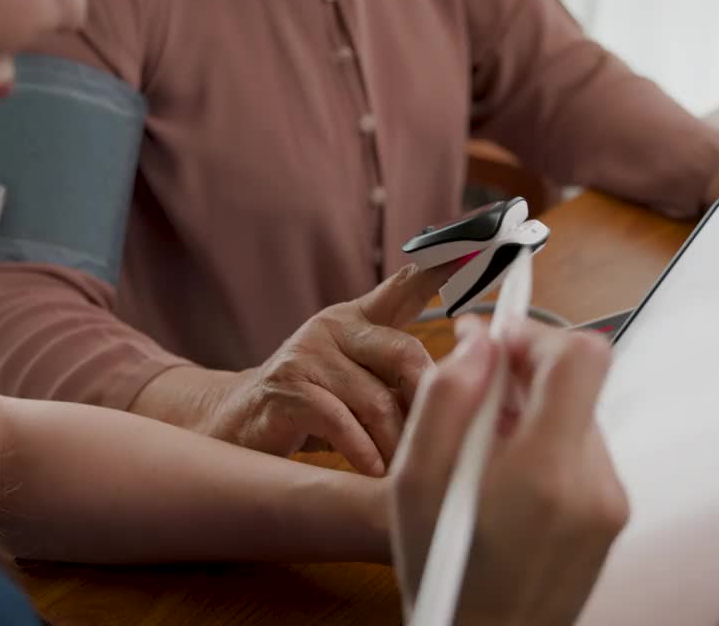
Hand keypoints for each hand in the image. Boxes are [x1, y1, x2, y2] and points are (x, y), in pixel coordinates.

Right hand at [134, 263, 455, 476]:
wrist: (236, 424)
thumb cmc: (313, 407)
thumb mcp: (359, 381)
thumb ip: (399, 374)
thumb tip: (468, 386)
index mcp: (358, 319)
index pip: (407, 286)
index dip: (444, 267)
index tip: (481, 243)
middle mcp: (334, 326)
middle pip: (405, 354)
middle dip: (430, 405)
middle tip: (445, 444)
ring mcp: (307, 354)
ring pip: (375, 400)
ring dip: (397, 445)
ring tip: (407, 475)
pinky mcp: (286, 388)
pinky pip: (339, 420)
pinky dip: (361, 451)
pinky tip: (372, 470)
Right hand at [390, 318, 627, 625]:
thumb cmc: (444, 572)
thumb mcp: (415, 482)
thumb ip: (446, 400)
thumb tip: (479, 341)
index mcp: (547, 470)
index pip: (582, 358)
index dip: (538, 335)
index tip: (499, 344)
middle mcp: (594, 484)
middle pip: (580, 384)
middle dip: (527, 375)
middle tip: (478, 397)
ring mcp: (611, 503)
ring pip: (580, 415)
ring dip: (535, 413)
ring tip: (487, 451)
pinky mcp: (613, 517)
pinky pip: (583, 452)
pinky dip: (548, 447)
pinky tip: (510, 480)